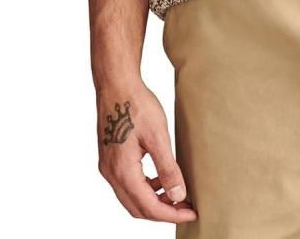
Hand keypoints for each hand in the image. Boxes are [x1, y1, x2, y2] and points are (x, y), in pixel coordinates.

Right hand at [95, 79, 196, 223]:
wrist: (116, 84)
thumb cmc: (137, 105)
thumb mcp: (158, 136)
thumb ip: (168, 168)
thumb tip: (178, 195)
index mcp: (122, 171)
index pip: (148, 207)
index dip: (171, 214)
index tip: (191, 213)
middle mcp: (110, 174)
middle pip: (137, 208)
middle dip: (163, 211)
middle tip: (186, 207)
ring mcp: (107, 167)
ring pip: (131, 198)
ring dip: (153, 200)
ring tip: (177, 194)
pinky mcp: (109, 159)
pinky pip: (127, 184)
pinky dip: (145, 187)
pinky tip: (161, 178)